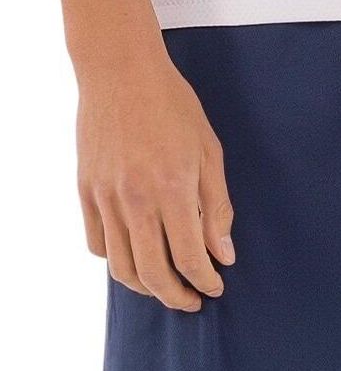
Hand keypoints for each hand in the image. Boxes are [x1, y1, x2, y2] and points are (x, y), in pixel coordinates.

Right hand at [75, 40, 235, 310]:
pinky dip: (116, 261)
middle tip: (192, 300)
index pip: (190, 258)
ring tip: (164, 285)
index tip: (216, 286)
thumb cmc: (172, 104)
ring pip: (122, 267)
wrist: (121, 71)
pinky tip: (135, 256)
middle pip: (154, 274)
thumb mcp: (209, 149)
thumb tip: (224, 255)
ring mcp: (106, 198)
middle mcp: (136, 199)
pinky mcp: (86, 191)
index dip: (206, 281)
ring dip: (145, 286)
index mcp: (173, 188)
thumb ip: (218, 206)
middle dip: (177, 296)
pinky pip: (98, 244)